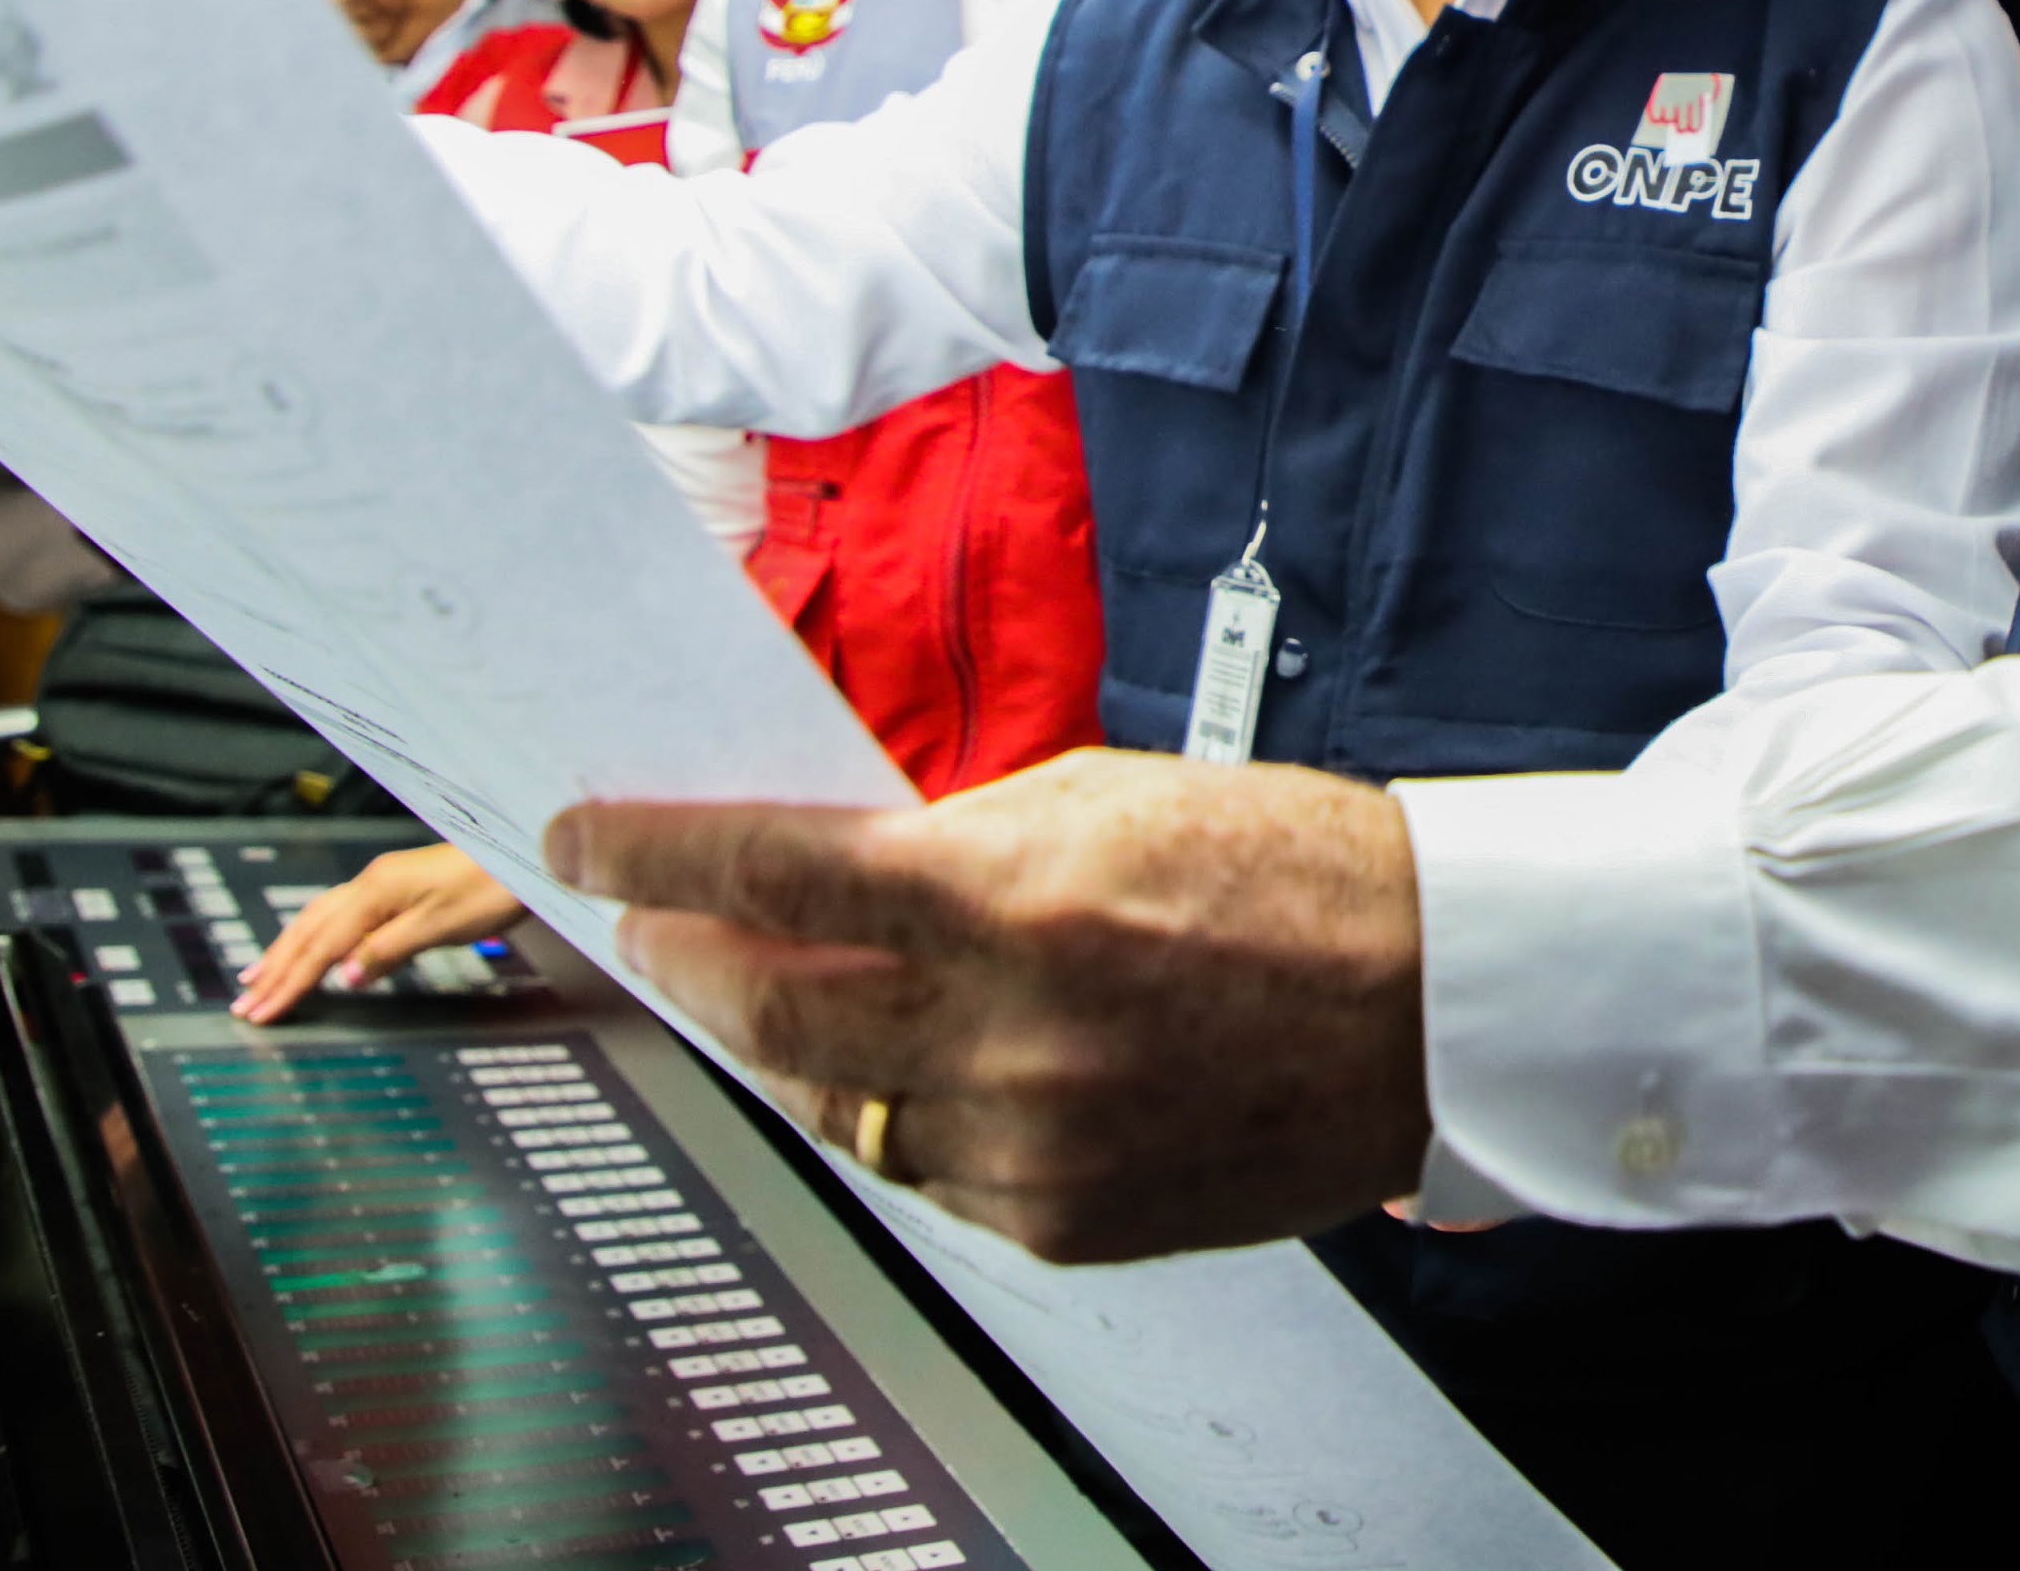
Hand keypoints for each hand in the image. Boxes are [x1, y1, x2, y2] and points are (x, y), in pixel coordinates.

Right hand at [233, 843, 521, 1021]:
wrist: (523, 856)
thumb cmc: (491, 886)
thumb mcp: (439, 925)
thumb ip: (387, 951)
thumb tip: (344, 976)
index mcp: (375, 892)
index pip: (319, 947)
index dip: (289, 983)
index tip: (263, 1012)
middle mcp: (371, 884)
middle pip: (308, 930)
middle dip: (273, 968)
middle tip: (244, 1001)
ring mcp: (382, 884)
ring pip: (318, 919)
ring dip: (286, 950)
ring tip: (259, 975)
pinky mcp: (396, 888)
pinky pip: (339, 915)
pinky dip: (316, 937)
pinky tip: (313, 950)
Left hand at [551, 748, 1429, 1263]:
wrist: (1428, 996)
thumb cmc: (1287, 870)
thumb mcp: (1102, 797)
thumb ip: (952, 840)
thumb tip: (824, 872)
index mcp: (1012, 899)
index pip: (772, 877)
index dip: (655, 856)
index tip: (591, 840)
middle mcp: (1007, 1034)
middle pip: (771, 1008)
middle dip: (695, 958)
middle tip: (666, 923)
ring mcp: (1031, 1143)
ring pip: (836, 1105)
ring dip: (792, 1042)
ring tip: (790, 991)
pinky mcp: (1062, 1222)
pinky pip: (925, 1172)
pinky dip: (902, 1113)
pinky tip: (921, 1064)